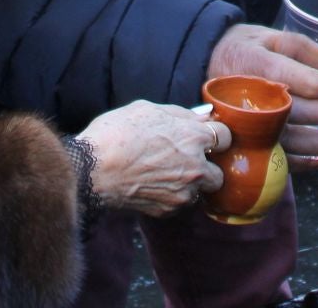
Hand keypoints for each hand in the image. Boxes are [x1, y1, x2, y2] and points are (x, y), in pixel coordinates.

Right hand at [81, 101, 228, 216]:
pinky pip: (179, 203)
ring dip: (190, 184)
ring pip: (200, 191)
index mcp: (194, 137)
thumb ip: (181, 114)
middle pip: (220, 173)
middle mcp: (195, 166)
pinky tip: (154, 185)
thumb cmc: (116, 134)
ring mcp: (183, 191)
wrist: (92, 170)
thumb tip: (201, 116)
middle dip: (208, 167)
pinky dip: (172, 196)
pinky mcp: (168, 209)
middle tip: (189, 161)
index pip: (225, 137)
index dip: (215, 136)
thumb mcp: (148, 110)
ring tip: (167, 174)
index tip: (206, 138)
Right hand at [208, 24, 317, 162]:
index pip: (278, 73)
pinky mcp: (244, 140)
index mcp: (250, 62)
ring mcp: (242, 121)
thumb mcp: (268, 37)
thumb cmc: (244, 51)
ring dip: (312, 143)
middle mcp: (244, 94)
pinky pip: (269, 156)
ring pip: (279, 137)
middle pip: (283, 109)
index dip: (308, 81)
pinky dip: (296, 163)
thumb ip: (299, 45)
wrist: (206, 68)